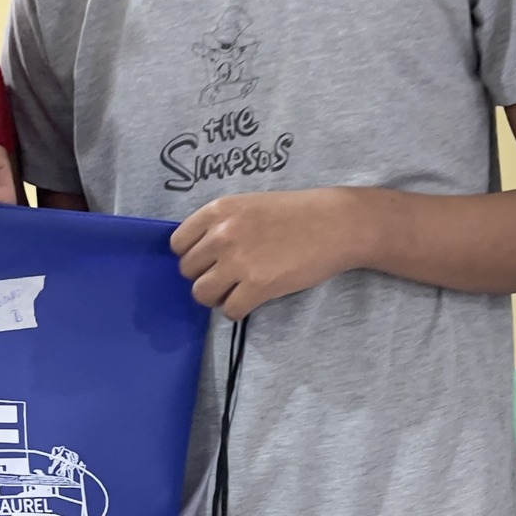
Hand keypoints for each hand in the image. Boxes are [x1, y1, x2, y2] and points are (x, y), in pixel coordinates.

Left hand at [171, 188, 365, 318]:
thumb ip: (221, 224)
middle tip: (229, 276)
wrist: (337, 223)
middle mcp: (222, 234)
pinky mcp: (258, 286)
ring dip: (217, 297)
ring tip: (237, 289)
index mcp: (218, 210)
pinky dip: (238, 310)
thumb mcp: (249, 205)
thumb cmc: (296, 213)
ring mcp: (239, 261)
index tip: (210, 260)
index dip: (192, 256)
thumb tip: (199, 253)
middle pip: (187, 271)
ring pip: (202, 294)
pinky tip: (253, 298)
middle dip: (205, 277)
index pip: (178, 244)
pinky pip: (229, 310)